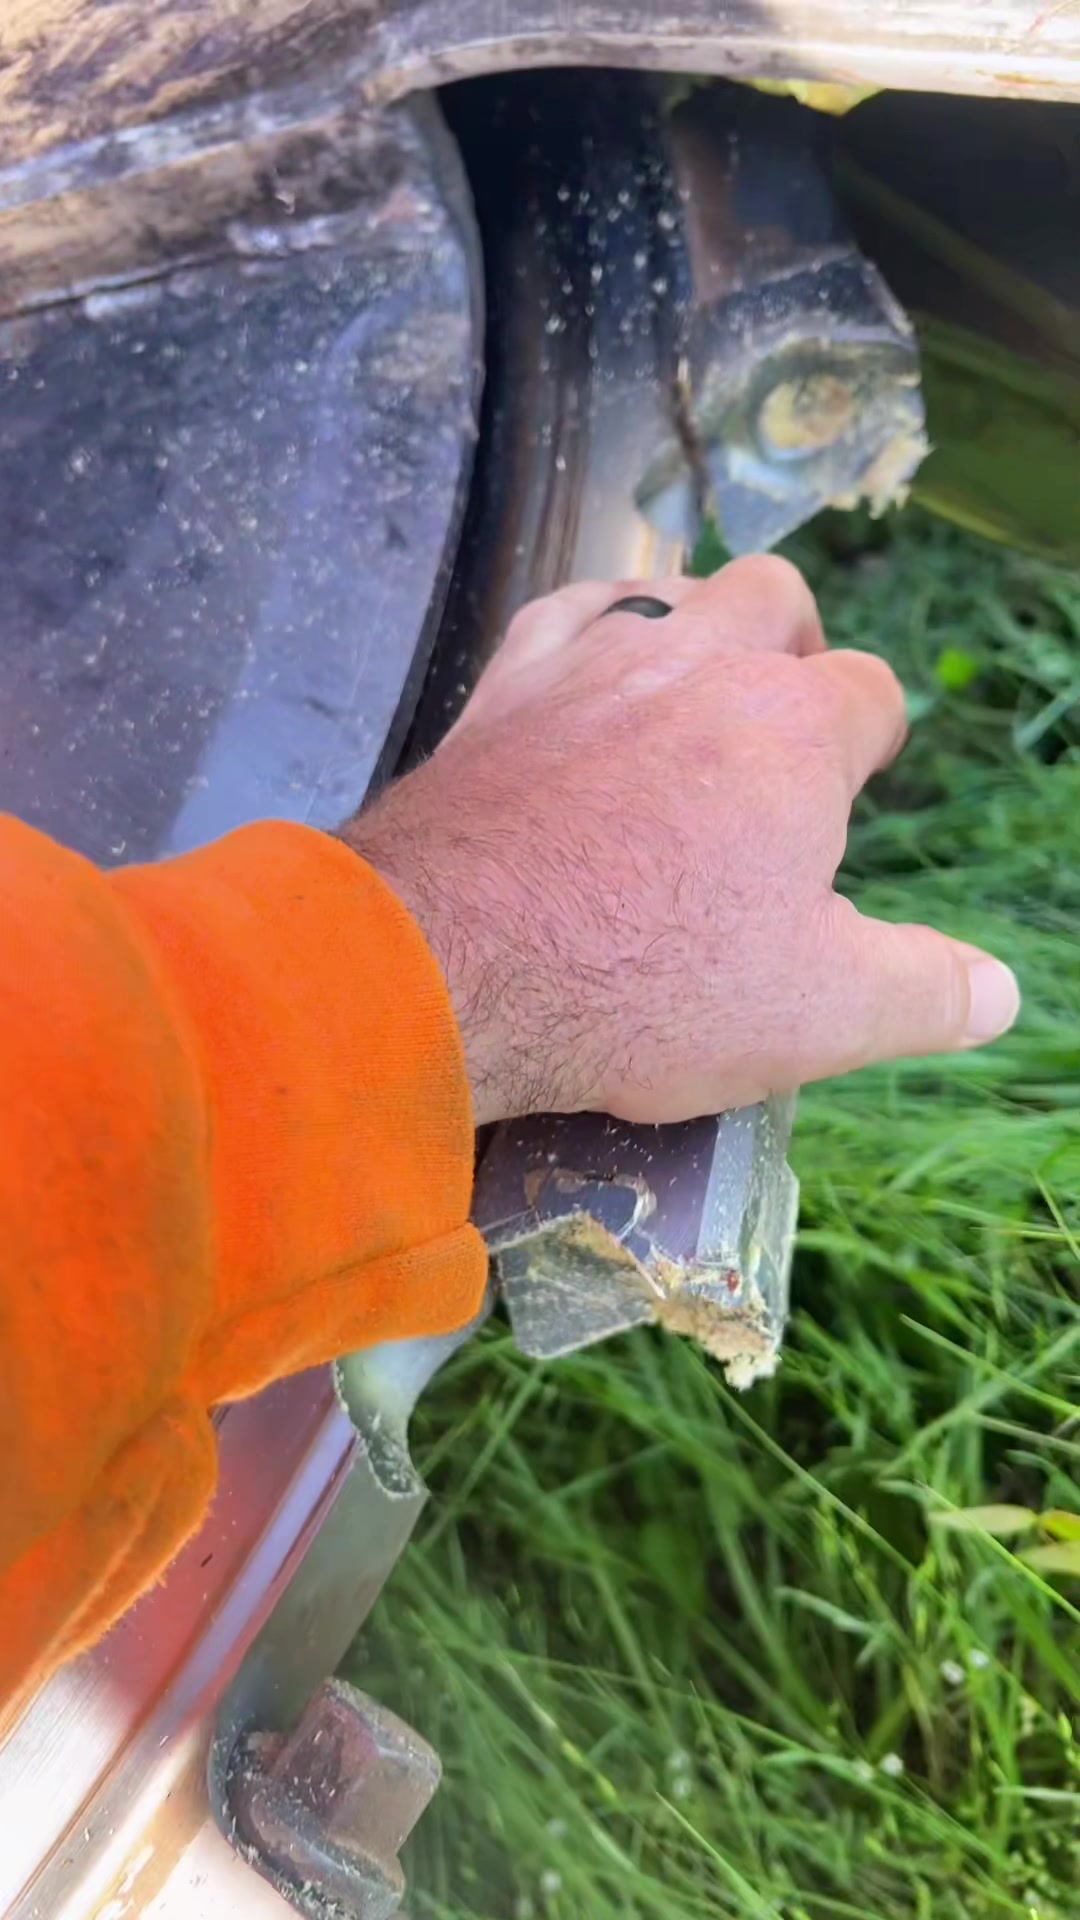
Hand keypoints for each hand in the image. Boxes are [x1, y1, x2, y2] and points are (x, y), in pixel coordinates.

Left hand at [345, 558, 1019, 1128]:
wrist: (448, 962)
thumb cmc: (645, 985)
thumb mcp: (817, 1013)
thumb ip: (923, 992)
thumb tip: (997, 991)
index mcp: (794, 731)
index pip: (868, 695)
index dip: (869, 740)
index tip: (849, 790)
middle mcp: (700, 664)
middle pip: (777, 599)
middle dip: (795, 646)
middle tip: (781, 723)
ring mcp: (594, 661)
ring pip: (671, 590)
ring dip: (697, 629)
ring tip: (694, 696)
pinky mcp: (505, 684)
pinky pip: (564, 609)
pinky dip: (592, 626)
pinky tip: (588, 665)